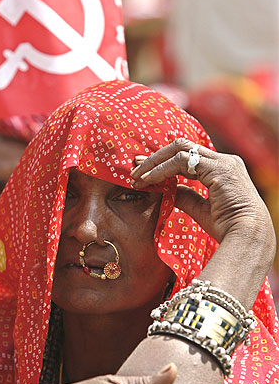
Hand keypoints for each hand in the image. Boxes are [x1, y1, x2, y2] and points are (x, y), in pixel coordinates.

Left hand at [130, 138, 274, 245]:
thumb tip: (167, 189)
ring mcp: (222, 162)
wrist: (248, 237)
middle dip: (155, 157)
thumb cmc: (228, 227)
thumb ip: (185, 195)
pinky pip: (181, 161)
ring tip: (136, 176)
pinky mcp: (218, 168)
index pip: (187, 156)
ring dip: (154, 162)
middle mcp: (224, 160)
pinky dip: (161, 169)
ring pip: (178, 149)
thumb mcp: (201, 209)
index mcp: (222, 168)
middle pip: (181, 147)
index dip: (163, 162)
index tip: (143, 171)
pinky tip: (148, 179)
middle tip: (134, 169)